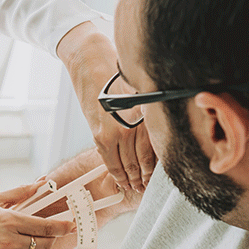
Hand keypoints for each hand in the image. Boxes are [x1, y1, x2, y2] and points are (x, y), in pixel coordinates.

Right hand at [0, 182, 76, 248]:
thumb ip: (19, 192)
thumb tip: (41, 183)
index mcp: (8, 220)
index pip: (45, 226)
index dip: (63, 227)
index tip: (74, 225)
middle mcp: (8, 241)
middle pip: (45, 245)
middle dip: (53, 239)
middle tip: (54, 233)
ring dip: (33, 247)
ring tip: (17, 238)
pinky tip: (1, 248)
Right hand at [57, 22, 156, 192]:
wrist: (89, 58)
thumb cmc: (115, 69)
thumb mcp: (139, 89)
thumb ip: (148, 112)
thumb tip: (160, 134)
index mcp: (147, 113)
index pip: (156, 151)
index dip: (157, 169)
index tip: (158, 178)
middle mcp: (133, 124)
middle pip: (142, 161)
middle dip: (145, 178)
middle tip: (148, 189)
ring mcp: (116, 131)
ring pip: (127, 164)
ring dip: (131, 179)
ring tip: (135, 188)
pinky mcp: (99, 133)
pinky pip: (110, 161)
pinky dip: (117, 173)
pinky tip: (122, 181)